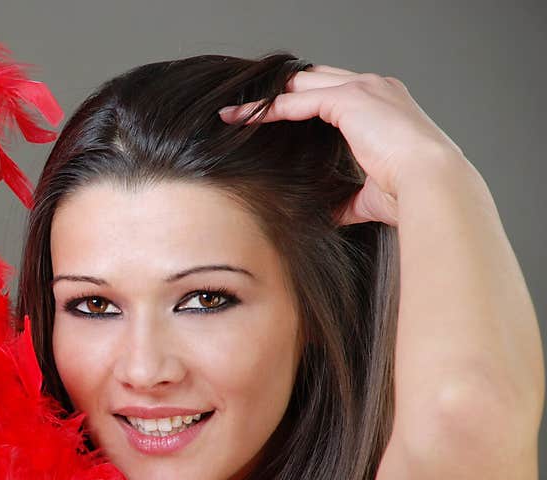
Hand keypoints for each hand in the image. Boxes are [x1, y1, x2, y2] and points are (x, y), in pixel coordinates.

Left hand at [219, 65, 465, 225]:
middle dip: (278, 91)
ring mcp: (364, 88)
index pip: (332, 94)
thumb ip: (348, 198)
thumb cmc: (409, 193)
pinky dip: (269, 107)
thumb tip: (331, 215)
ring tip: (234, 112)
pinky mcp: (350, 99)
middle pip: (313, 78)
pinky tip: (244, 117)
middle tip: (245, 108)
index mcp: (384, 105)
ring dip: (266, 98)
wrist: (431, 184)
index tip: (269, 117)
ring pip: (301, 83)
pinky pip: (298, 98)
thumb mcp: (370, 196)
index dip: (300, 101)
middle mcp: (375, 87)